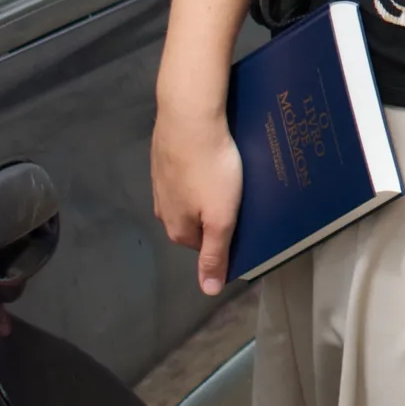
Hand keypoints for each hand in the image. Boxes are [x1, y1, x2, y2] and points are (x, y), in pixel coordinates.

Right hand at [152, 90, 245, 296]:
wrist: (189, 114)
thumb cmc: (211, 168)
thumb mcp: (221, 218)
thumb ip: (215, 254)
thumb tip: (208, 291)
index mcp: (176, 228)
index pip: (204, 246)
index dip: (227, 235)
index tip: (245, 221)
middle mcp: (162, 208)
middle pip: (195, 220)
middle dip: (215, 212)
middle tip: (240, 196)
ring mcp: (160, 180)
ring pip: (189, 194)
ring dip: (207, 188)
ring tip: (229, 174)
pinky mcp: (163, 155)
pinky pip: (185, 169)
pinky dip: (198, 167)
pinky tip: (213, 156)